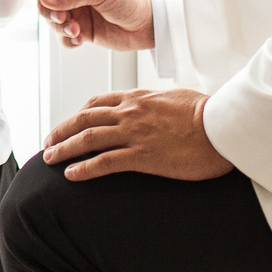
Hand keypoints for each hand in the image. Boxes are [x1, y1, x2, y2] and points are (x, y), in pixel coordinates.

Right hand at [32, 0, 154, 51]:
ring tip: (76, 30)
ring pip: (53, 20)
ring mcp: (78, 12)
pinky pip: (64, 37)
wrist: (150, 24)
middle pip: (45, 0)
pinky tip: (80, 39)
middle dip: (49, 11)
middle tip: (63, 18)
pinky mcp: (83, 30)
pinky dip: (67, 40)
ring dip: (59, 27)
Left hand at [43, 89, 232, 181]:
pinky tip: (70, 175)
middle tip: (48, 143)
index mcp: (139, 97)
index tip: (70, 123)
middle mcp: (131, 112)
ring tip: (49, 159)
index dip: (79, 114)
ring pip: (88, 139)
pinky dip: (83, 168)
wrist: (223, 127)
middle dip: (62, 131)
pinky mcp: (141, 156)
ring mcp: (134, 133)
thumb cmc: (209, 112)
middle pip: (85, 119)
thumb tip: (162, 103)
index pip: (98, 102)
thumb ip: (162, 100)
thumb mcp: (180, 96)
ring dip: (64, 149)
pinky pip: (104, 162)